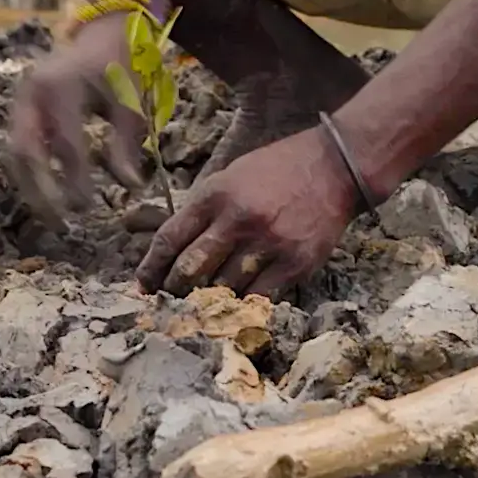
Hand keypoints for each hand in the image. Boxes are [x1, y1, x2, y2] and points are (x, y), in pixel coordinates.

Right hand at [5, 20, 148, 218]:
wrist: (103, 34)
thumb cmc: (120, 65)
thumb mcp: (130, 102)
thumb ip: (127, 143)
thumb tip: (131, 186)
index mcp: (59, 86)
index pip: (65, 143)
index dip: (75, 178)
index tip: (87, 208)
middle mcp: (31, 93)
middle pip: (25, 152)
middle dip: (40, 191)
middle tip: (60, 223)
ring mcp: (21, 101)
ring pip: (15, 154)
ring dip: (31, 188)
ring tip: (53, 217)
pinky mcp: (21, 110)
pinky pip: (18, 148)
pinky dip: (30, 175)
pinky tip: (48, 196)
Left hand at [137, 131, 360, 296]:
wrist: (335, 167)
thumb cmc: (278, 170)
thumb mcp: (232, 176)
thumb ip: (205, 211)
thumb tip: (175, 250)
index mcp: (215, 194)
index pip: (169, 239)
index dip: (150, 268)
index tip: (142, 286)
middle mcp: (237, 220)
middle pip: (189, 270)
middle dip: (174, 290)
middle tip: (169, 302)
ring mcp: (267, 244)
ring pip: (222, 289)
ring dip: (208, 303)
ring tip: (200, 310)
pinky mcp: (294, 264)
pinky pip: (258, 298)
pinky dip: (243, 306)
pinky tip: (236, 308)